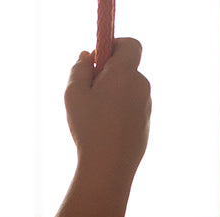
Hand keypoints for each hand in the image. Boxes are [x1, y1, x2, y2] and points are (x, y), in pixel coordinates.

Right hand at [64, 38, 150, 182]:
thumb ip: (79, 69)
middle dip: (110, 74)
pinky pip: (132, 111)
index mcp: (125, 73)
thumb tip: (86, 56)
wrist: (108, 168)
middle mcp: (141, 87)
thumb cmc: (89, 129)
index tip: (99, 56)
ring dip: (114, 95)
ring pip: (129, 92)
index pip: (130, 44)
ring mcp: (146, 108)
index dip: (115, 45)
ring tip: (94, 116)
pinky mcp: (145, 127)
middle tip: (90, 90)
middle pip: (128, 69)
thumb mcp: (74, 94)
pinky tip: (104, 131)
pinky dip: (120, 114)